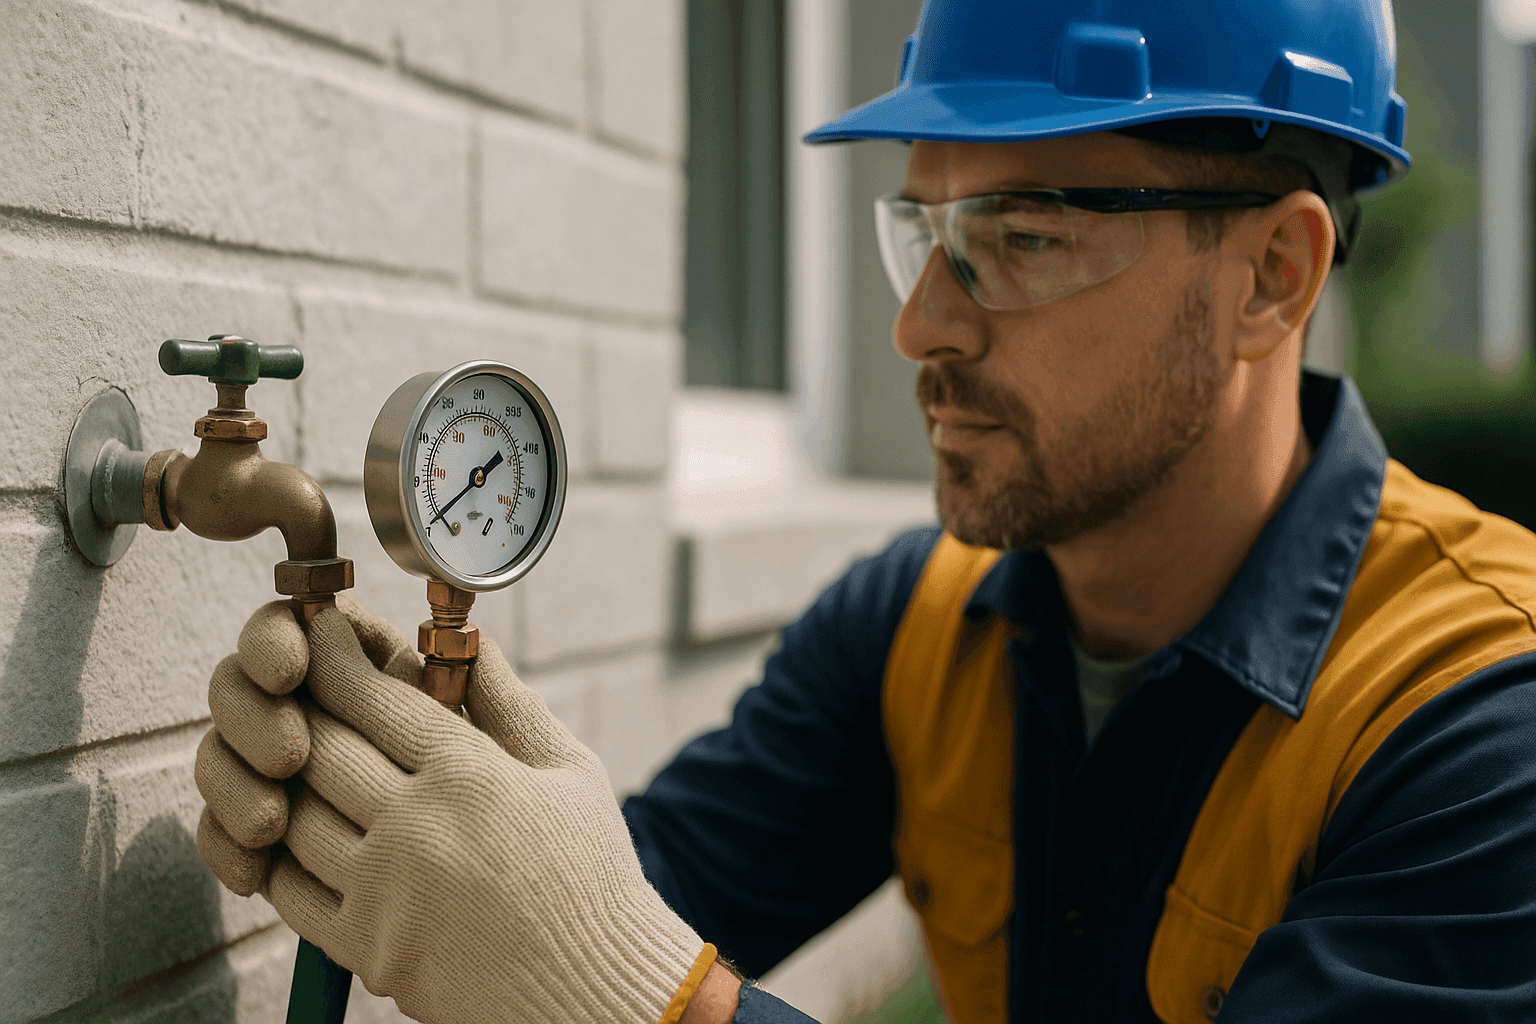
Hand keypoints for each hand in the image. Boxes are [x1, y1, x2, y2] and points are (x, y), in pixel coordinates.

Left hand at [194, 597, 704, 1023]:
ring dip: (279, 777)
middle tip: (287, 679)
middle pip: (318, 747)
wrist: (593, 989)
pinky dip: (278, 850)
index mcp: (470, 776)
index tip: (320, 632)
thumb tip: (471, 643)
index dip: (333, 657)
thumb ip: (511, 703)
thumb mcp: (571, 771)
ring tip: (286, 749)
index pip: (372, 697)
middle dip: (294, 704)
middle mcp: (417, 829)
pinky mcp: (367, 950)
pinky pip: (291, 888)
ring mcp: (384, 893)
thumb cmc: (592, 874)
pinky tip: (290, 824)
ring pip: (292, 814)